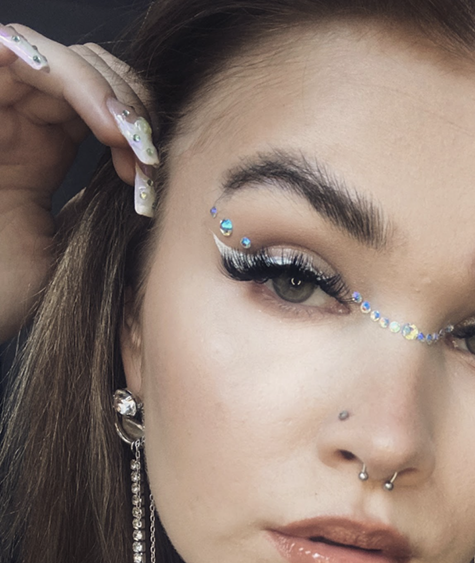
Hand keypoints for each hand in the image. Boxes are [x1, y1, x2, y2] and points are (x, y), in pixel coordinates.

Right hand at [0, 24, 157, 342]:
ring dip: (106, 89)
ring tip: (127, 139)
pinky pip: (14, 52)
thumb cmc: (9, 286)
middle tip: (145, 153)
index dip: (134, 119)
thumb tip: (149, 170)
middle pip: (82, 66)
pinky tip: (103, 119)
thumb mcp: (73, 238)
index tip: (151, 170)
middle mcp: (15, 119)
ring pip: (54, 55)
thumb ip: (102, 196)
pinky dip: (67, 75)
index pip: (98, 97)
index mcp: (40, 145)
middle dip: (127, 100)